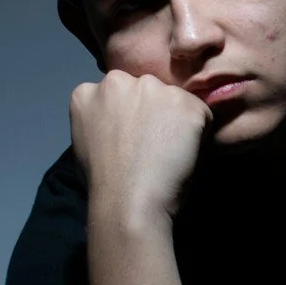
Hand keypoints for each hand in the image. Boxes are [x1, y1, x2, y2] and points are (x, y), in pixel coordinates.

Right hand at [70, 70, 212, 224]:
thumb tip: (122, 121)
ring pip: (173, 99)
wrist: (128, 203)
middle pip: (146, 90)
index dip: (129, 117)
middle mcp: (117, 81)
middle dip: (152, 111)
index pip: (118, 93)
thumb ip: (101, 119)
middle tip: (152, 146)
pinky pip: (200, 113)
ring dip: (176, 120)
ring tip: (167, 153)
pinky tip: (183, 154)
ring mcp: (152, 88)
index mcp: (87, 92)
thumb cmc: (105, 184)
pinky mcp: (184, 102)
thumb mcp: (85, 142)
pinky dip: (199, 133)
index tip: (130, 140)